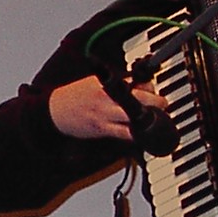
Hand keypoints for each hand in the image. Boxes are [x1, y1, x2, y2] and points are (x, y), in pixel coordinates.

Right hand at [48, 75, 162, 141]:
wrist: (55, 111)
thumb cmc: (76, 95)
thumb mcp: (97, 81)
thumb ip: (119, 82)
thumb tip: (142, 85)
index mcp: (108, 82)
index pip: (138, 82)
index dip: (151, 87)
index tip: (154, 90)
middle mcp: (109, 98)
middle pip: (143, 99)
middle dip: (158, 103)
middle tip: (163, 105)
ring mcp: (106, 114)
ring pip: (137, 118)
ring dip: (151, 120)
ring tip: (156, 121)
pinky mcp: (103, 129)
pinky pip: (126, 134)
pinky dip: (136, 134)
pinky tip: (141, 134)